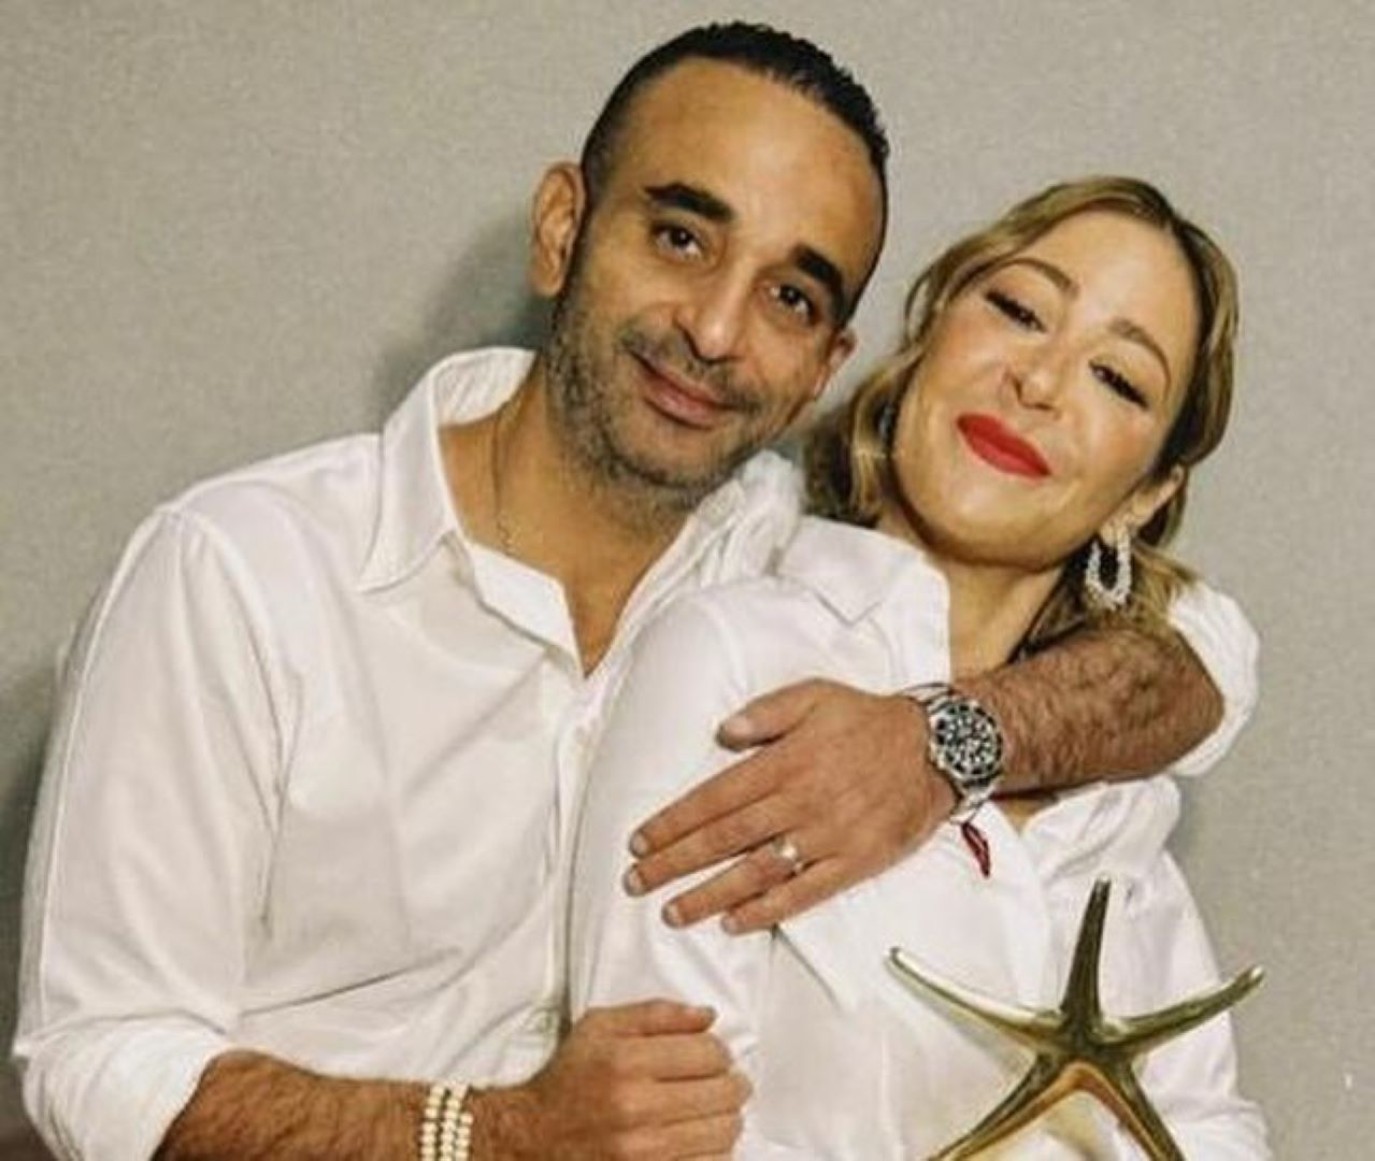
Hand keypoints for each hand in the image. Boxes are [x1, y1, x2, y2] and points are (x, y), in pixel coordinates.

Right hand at [472, 1000, 748, 1159]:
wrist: (533, 1137)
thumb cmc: (571, 1077)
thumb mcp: (600, 1027)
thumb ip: (656, 1014)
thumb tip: (708, 1015)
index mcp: (625, 1062)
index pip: (709, 1053)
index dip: (720, 1051)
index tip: (712, 1056)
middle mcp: (635, 1108)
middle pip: (723, 1093)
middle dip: (732, 1084)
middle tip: (726, 1082)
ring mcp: (643, 1152)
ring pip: (722, 1132)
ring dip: (728, 1117)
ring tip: (716, 1110)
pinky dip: (713, 1150)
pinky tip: (700, 1137)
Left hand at [624, 680, 954, 932]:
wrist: (935, 749)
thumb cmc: (865, 720)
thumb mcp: (815, 695)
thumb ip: (766, 712)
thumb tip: (724, 732)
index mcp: (787, 761)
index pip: (716, 797)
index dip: (674, 822)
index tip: (640, 842)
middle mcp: (802, 801)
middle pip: (727, 838)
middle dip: (676, 863)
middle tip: (636, 883)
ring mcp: (829, 837)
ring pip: (758, 872)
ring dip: (710, 895)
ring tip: (673, 912)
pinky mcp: (855, 863)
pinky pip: (805, 893)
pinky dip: (767, 910)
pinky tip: (733, 923)